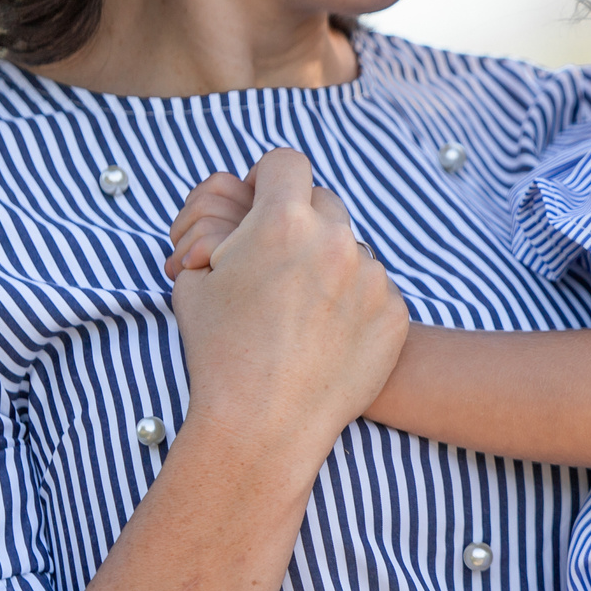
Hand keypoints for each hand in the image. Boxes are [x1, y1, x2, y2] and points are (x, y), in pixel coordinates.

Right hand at [167, 149, 404, 450]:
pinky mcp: (396, 313)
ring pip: (352, 249)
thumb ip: (221, 232)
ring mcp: (371, 277)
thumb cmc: (219, 353)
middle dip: (300, 224)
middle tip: (277, 265)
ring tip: (301, 313)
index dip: (267, 179)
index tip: (259, 203)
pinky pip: (375, 290)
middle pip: (323, 203)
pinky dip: (355, 304)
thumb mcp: (195, 280)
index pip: (285, 163)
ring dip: (330, 266)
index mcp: (282, 222)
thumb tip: (240, 217)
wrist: (263, 427)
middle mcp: (334, 240)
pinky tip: (328, 338)